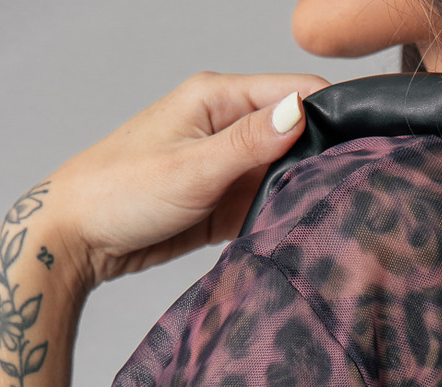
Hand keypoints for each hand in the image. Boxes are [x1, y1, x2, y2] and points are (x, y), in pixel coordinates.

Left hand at [40, 72, 330, 291]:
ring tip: (328, 216)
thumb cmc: (120, 193)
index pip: (297, 92)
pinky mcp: (223, 203)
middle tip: (352, 194)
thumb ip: (249, 144)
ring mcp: (227, 166)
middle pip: (298, 134)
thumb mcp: (192, 168)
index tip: (365, 148)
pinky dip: (281, 217)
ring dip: (303, 192)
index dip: (334, 115)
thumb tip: (302, 112)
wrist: (77, 239)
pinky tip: (298, 232)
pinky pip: (266, 205)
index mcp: (218, 98)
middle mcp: (227, 126)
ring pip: (286, 173)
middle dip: (324, 159)